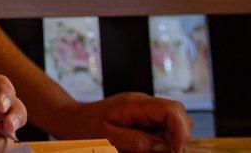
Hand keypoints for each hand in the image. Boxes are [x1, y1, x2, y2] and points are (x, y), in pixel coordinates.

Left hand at [52, 93, 191, 152]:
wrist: (69, 119)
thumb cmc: (83, 127)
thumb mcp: (108, 138)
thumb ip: (136, 142)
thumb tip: (165, 148)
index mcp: (135, 103)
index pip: (172, 110)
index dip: (181, 131)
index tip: (177, 152)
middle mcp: (143, 104)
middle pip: (177, 115)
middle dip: (180, 136)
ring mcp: (143, 111)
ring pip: (172, 123)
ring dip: (172, 140)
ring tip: (157, 152)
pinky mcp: (141, 120)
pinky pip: (161, 129)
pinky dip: (162, 142)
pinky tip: (151, 150)